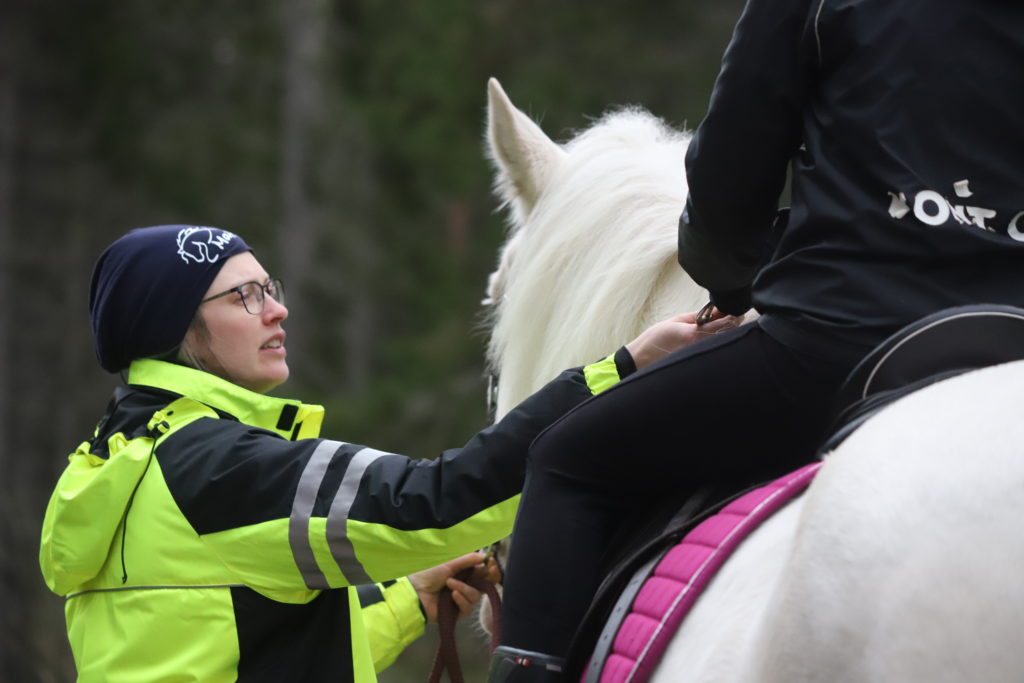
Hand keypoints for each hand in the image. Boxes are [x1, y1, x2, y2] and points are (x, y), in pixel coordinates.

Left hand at [408, 551, 500, 622]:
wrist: (416, 593)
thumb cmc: (429, 575)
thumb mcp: (448, 563)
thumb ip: (467, 560)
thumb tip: (484, 555)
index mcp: (463, 573)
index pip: (482, 571)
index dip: (489, 568)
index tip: (492, 562)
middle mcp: (465, 586)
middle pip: (485, 584)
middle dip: (488, 577)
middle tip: (489, 570)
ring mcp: (462, 599)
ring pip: (476, 595)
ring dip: (464, 588)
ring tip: (450, 584)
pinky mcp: (458, 613)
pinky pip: (468, 607)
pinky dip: (461, 600)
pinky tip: (453, 595)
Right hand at [625, 309, 743, 369]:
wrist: (643, 356)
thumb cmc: (657, 338)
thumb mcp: (678, 321)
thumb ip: (697, 316)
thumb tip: (714, 312)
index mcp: (694, 334)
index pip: (722, 324)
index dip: (733, 317)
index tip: (738, 310)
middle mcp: (699, 345)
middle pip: (725, 334)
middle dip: (733, 323)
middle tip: (737, 313)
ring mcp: (697, 352)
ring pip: (720, 340)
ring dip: (726, 331)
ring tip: (729, 320)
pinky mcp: (694, 356)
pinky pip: (710, 345)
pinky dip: (717, 338)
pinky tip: (715, 331)